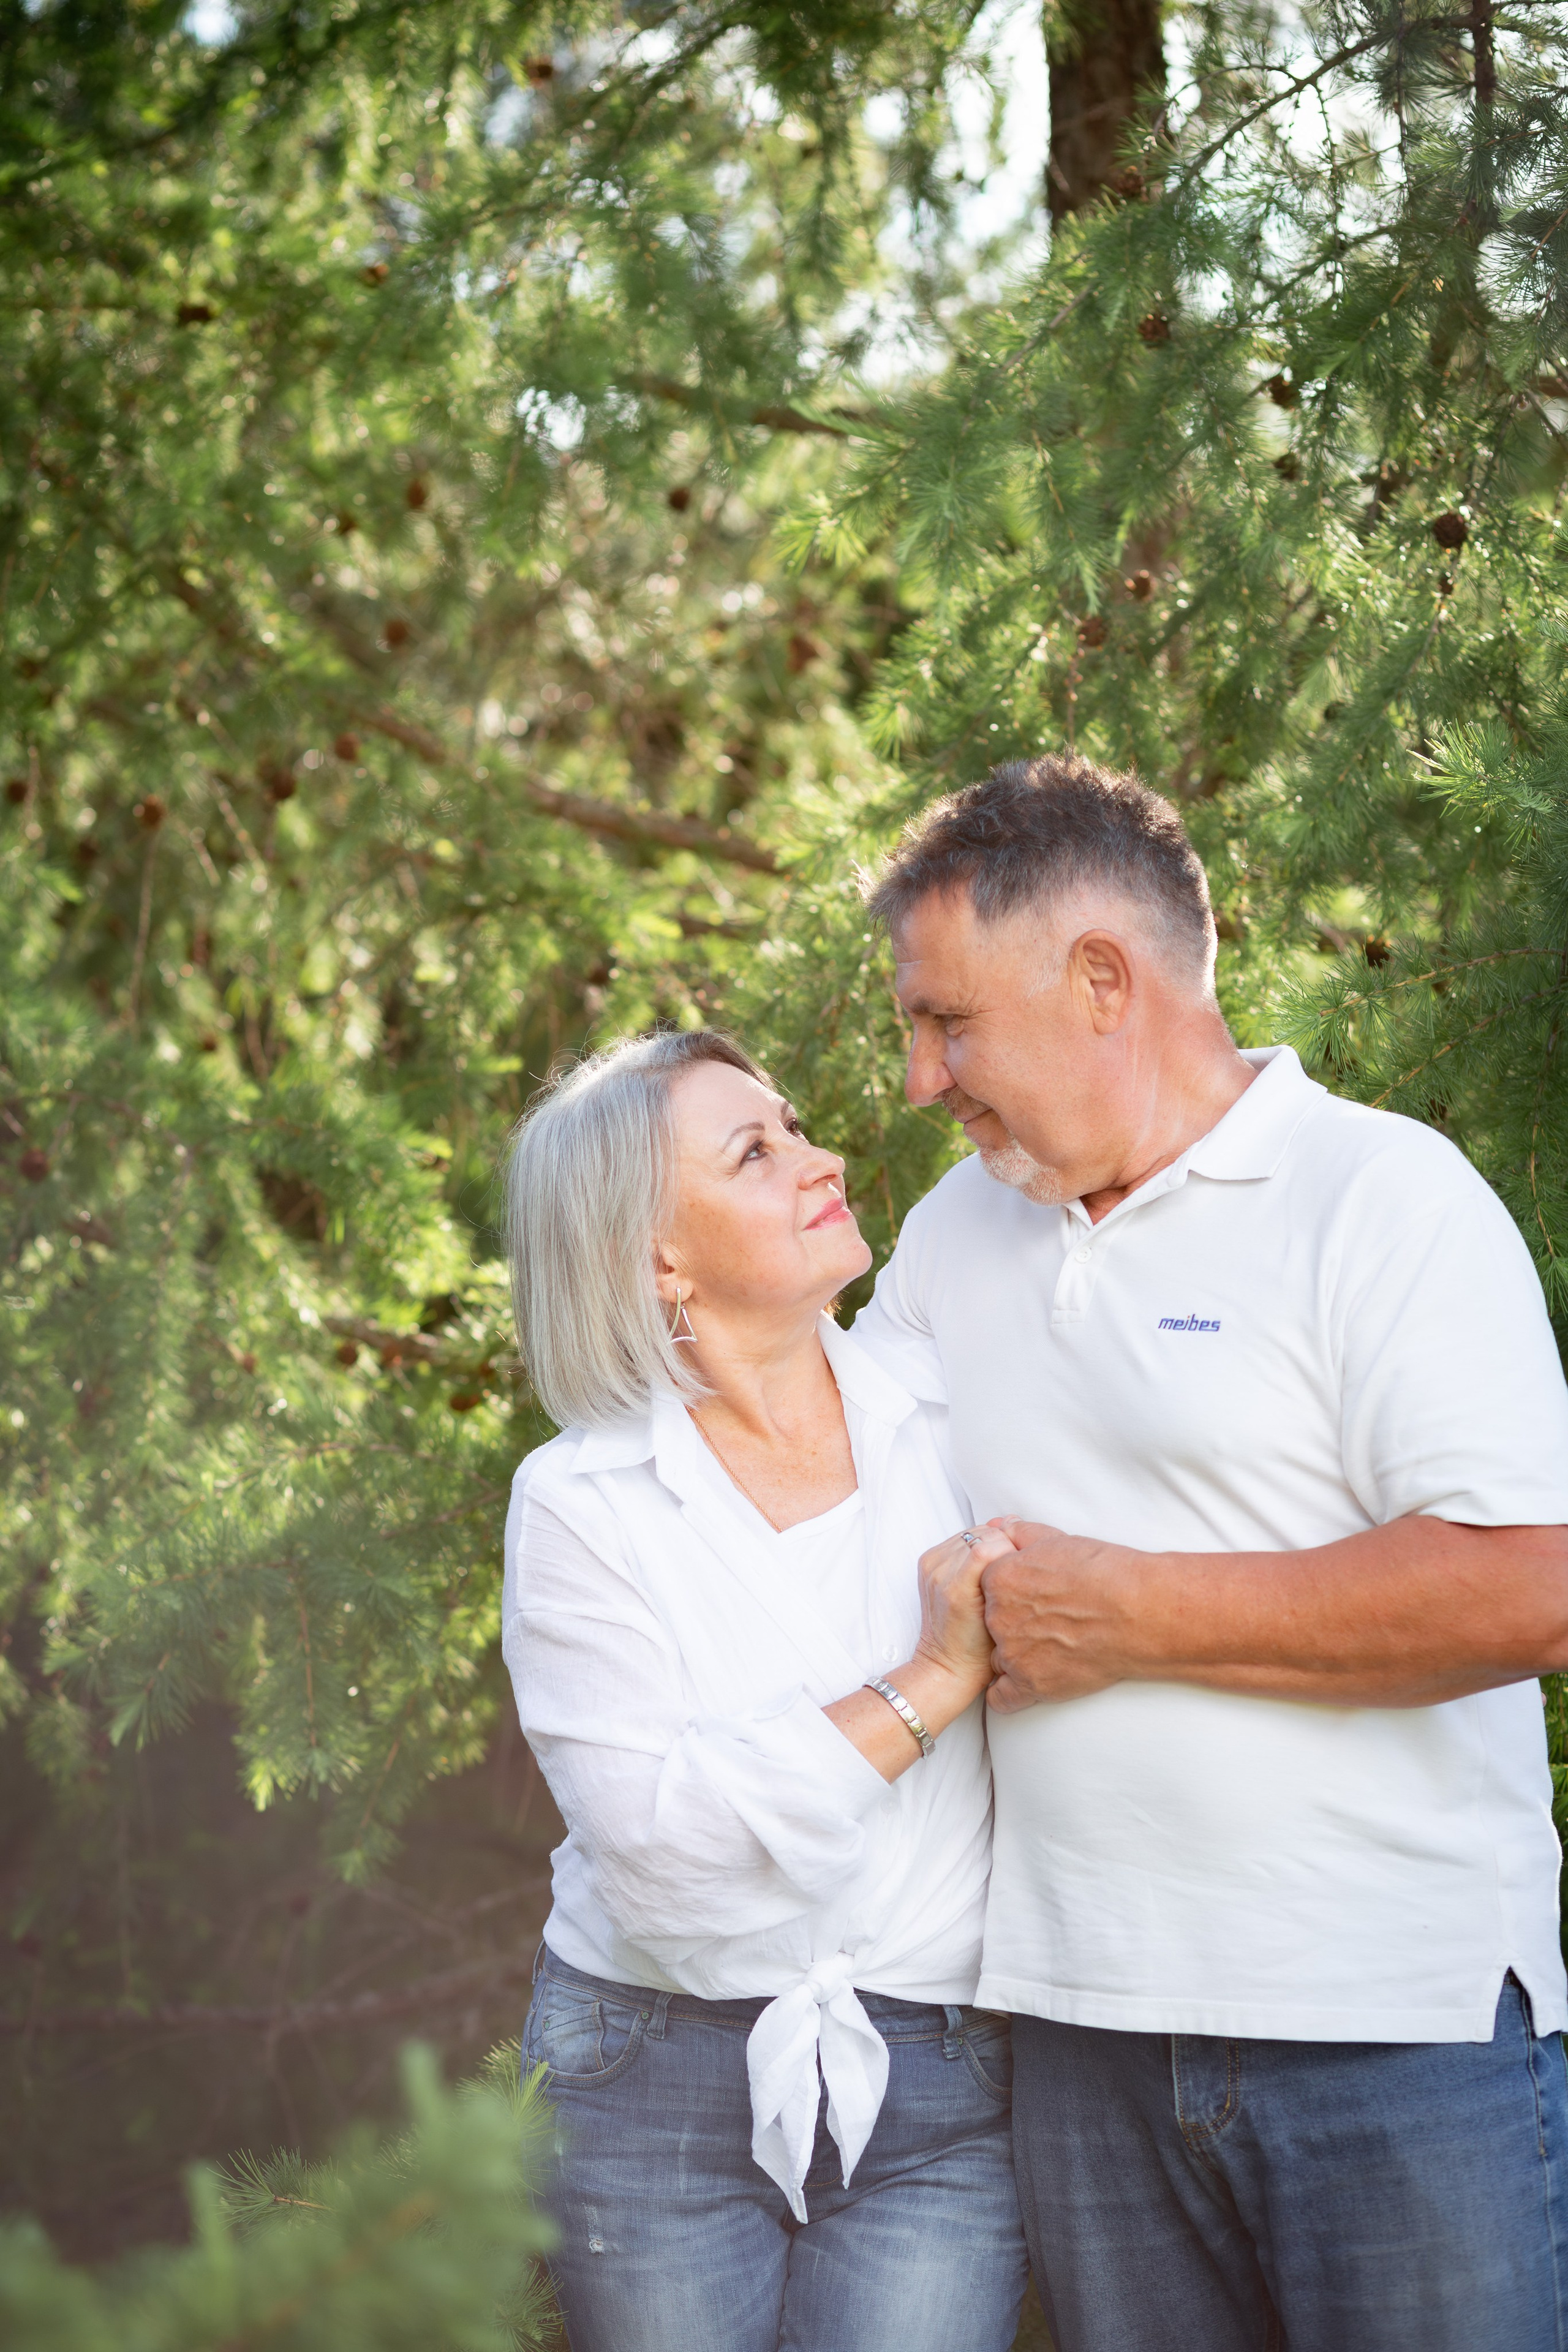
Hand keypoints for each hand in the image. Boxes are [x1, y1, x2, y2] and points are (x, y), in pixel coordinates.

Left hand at [914, 1525, 1018, 1697]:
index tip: (1022, 1569)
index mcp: (958, 1589)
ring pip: (973, 1531)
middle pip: (985, 1533)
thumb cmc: (982, 1650)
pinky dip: (974, 1546)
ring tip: (997, 1569)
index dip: (1014, 1552)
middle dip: (1004, 1545)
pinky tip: (982, 1568)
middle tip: (1012, 1569)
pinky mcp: (927, 1561)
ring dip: (989, 1544)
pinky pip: (960, 1538)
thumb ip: (1007, 1573)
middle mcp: (940, 1573)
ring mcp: (931, 1565)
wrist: (946, 1665)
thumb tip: (1013, 1523)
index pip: (993, 1543)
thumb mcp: (1006, 1616)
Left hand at [980, 1520, 1147, 1711]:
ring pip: (999, 1659)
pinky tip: (1030, 1681)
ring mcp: (1013, 1654)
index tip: (1034, 1597)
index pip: (987, 1590)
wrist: (1140, 1611)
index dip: (1012, 1594)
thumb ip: (1020, 1533)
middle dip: (1014, 1624)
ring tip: (1052, 1650)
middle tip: (1049, 1622)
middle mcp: (998, 1617)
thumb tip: (998, 1526)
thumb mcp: (1056, 1539)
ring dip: (1017, 1657)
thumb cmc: (1105, 1572)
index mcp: (999, 1579)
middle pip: (992, 1624)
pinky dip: (1012, 1694)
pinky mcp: (1032, 1685)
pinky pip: (1002, 1698)